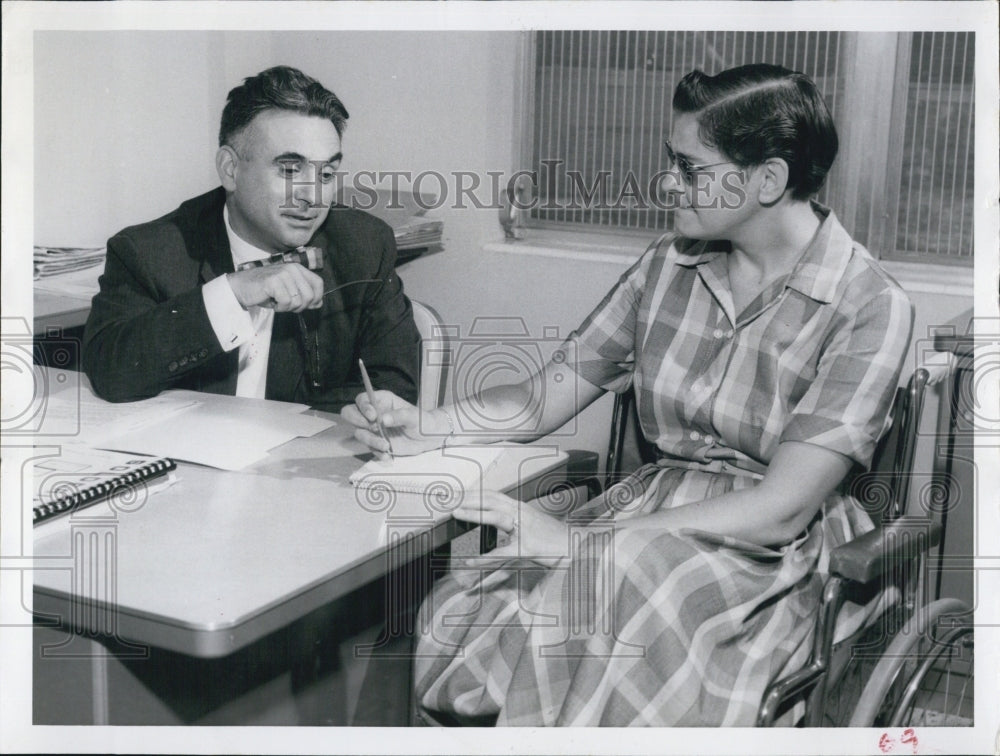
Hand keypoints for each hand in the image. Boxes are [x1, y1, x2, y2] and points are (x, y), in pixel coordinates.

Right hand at [226, 264, 323, 311]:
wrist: (241, 288)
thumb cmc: (264, 291)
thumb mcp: (288, 291)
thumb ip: (303, 295)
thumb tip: (319, 303)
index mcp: (297, 268)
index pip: (319, 283)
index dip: (317, 297)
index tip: (309, 305)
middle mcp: (292, 269)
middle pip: (310, 295)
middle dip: (300, 306)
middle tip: (287, 305)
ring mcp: (283, 274)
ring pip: (298, 301)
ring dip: (287, 307)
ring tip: (277, 302)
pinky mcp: (274, 281)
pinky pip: (286, 302)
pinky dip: (279, 307)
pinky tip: (271, 302)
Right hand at [340, 390, 442, 457]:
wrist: (429, 438)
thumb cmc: (423, 421)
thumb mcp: (414, 417)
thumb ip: (399, 416)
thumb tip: (383, 419)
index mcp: (382, 401)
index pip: (362, 399)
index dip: (363, 407)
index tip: (373, 417)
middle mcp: (374, 413)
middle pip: (350, 413)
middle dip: (357, 421)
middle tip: (372, 429)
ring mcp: (373, 429)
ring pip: (359, 433)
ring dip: (370, 440)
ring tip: (386, 446)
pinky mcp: (376, 443)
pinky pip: (369, 448)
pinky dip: (377, 453)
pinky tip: (387, 456)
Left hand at [453, 491, 570, 567]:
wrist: (577, 546)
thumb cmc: (555, 538)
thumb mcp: (533, 524)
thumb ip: (516, 522)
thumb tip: (501, 524)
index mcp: (521, 508)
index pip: (494, 495)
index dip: (475, 493)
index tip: (459, 494)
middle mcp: (522, 513)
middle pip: (491, 499)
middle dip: (469, 498)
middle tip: (450, 500)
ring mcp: (525, 529)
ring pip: (495, 516)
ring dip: (474, 513)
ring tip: (456, 513)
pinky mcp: (528, 548)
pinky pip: (502, 553)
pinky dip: (484, 558)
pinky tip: (470, 561)